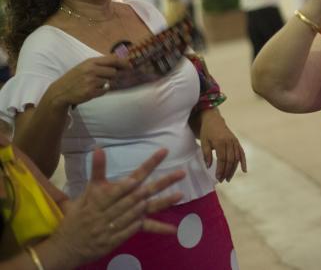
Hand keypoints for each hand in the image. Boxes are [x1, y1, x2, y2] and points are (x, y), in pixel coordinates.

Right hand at [50, 56, 131, 107]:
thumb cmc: (75, 78)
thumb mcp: (85, 66)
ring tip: (94, 84)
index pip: (112, 60)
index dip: (123, 63)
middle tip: (104, 78)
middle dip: (112, 76)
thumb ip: (100, 64)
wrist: (60, 91)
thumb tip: (119, 63)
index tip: (130, 66)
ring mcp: (91, 81)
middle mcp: (91, 70)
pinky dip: (101, 91)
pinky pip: (104, 90)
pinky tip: (92, 90)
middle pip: (113, 72)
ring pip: (109, 82)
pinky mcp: (90, 91)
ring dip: (105, 84)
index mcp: (90, 62)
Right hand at [50, 148, 184, 265]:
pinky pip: (139, 231)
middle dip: (161, 183)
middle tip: (181, 173)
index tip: (162, 154)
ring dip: (161, 204)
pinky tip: (170, 227)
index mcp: (104, 196)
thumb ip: (97, 171)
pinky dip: (153, 228)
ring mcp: (116, 224)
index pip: (129, 178)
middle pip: (141, 194)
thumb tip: (98, 148)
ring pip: (142, 212)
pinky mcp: (119, 238)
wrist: (66, 246)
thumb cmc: (77, 216)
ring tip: (179, 195)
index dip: (146, 166)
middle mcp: (112, 209)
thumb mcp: (87, 192)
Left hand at [198, 109, 246, 181]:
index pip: (222, 159)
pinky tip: (244, 170)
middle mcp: (230, 142)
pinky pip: (242, 153)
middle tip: (222, 180)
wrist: (214, 120)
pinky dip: (243, 162)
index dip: (221, 169)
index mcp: (220, 142)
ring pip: (236, 158)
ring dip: (233, 169)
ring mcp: (234, 141)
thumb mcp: (203, 142)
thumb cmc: (207, 132)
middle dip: (227, 171)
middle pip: (230, 160)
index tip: (218, 178)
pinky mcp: (237, 142)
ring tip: (229, 178)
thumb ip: (206, 155)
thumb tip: (209, 167)